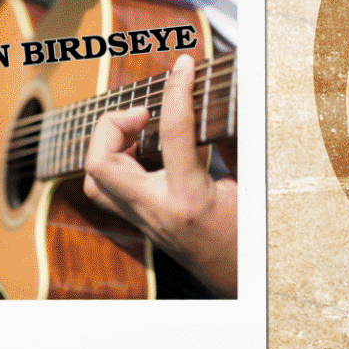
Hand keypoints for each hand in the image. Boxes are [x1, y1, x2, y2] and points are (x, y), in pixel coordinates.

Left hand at [83, 55, 237, 296]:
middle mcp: (156, 211)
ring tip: (139, 129)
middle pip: (101, 163)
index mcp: (190, 200)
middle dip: (113, 124)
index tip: (185, 65)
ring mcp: (142, 221)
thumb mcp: (254, 183)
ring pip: (93, 180)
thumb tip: (233, 93)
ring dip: (107, 143)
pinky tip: (140, 150)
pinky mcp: (138, 223)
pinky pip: (105, 189)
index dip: (178, 89)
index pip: (174, 132)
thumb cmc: (252, 236)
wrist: (240, 282)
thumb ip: (238, 139)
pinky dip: (113, 160)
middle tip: (145, 112)